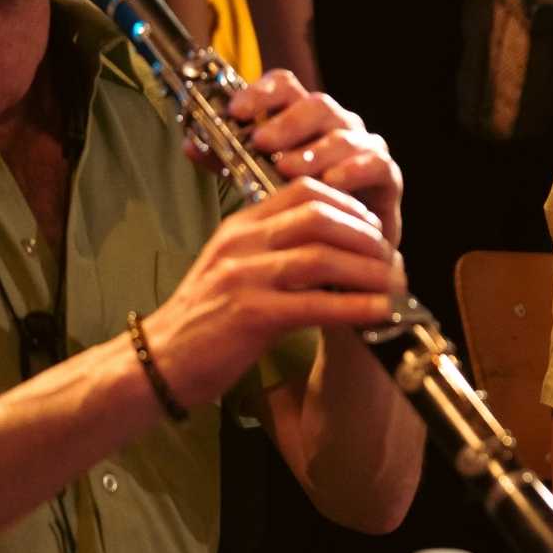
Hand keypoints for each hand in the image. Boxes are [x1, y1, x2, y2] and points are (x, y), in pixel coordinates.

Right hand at [139, 179, 404, 407]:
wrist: (157, 361)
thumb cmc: (205, 317)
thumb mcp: (236, 267)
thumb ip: (277, 249)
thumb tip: (339, 244)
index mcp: (241, 226)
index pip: (303, 191)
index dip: (348, 205)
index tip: (373, 228)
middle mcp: (241, 243)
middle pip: (318, 217)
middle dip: (363, 234)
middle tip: (388, 256)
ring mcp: (243, 278)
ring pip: (321, 257)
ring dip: (367, 270)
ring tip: (394, 284)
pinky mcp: (248, 315)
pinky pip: (314, 304)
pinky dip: (354, 306)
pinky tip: (380, 312)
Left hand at [225, 70, 403, 248]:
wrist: (341, 252)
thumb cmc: (301, 209)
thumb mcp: (257, 181)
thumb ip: (228, 160)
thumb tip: (191, 144)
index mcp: (303, 119)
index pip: (285, 86)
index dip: (261, 92)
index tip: (237, 110)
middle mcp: (336, 126)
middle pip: (316, 104)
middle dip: (287, 122)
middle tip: (262, 142)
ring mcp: (364, 148)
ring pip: (344, 134)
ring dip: (314, 150)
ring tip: (289, 170)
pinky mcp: (387, 176)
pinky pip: (375, 164)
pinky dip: (352, 170)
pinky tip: (331, 183)